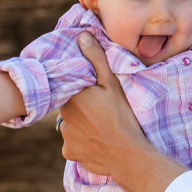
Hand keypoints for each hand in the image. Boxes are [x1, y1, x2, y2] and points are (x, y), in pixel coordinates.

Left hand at [60, 32, 146, 175]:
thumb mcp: (112, 84)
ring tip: (100, 129)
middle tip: (100, 112)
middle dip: (80, 109)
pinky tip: (96, 143)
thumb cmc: (122, 117)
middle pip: (69, 109)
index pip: (69, 90)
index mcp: (71, 96)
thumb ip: (96, 59)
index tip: (93, 96)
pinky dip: (81, 144)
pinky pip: (72, 145)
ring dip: (80, 127)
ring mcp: (65, 136)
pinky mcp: (69, 153)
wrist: (128, 156)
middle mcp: (63, 116)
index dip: (81, 92)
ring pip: (70, 127)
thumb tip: (81, 35)